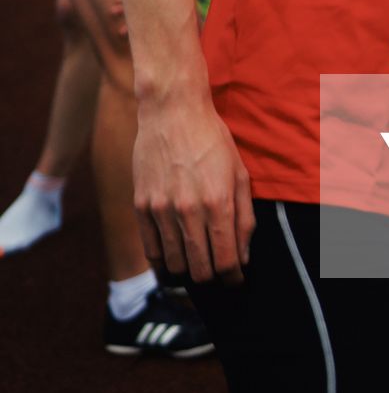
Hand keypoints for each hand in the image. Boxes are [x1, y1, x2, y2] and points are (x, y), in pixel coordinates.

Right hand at [133, 95, 254, 284]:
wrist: (172, 112)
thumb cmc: (212, 140)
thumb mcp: (239, 173)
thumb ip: (244, 217)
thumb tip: (242, 255)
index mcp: (217, 203)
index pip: (225, 262)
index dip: (233, 278)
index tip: (236, 280)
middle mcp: (188, 211)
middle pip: (199, 270)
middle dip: (212, 277)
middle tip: (218, 272)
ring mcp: (161, 210)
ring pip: (174, 265)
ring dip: (188, 271)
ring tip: (197, 263)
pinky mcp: (140, 206)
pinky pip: (150, 250)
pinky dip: (163, 261)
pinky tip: (174, 258)